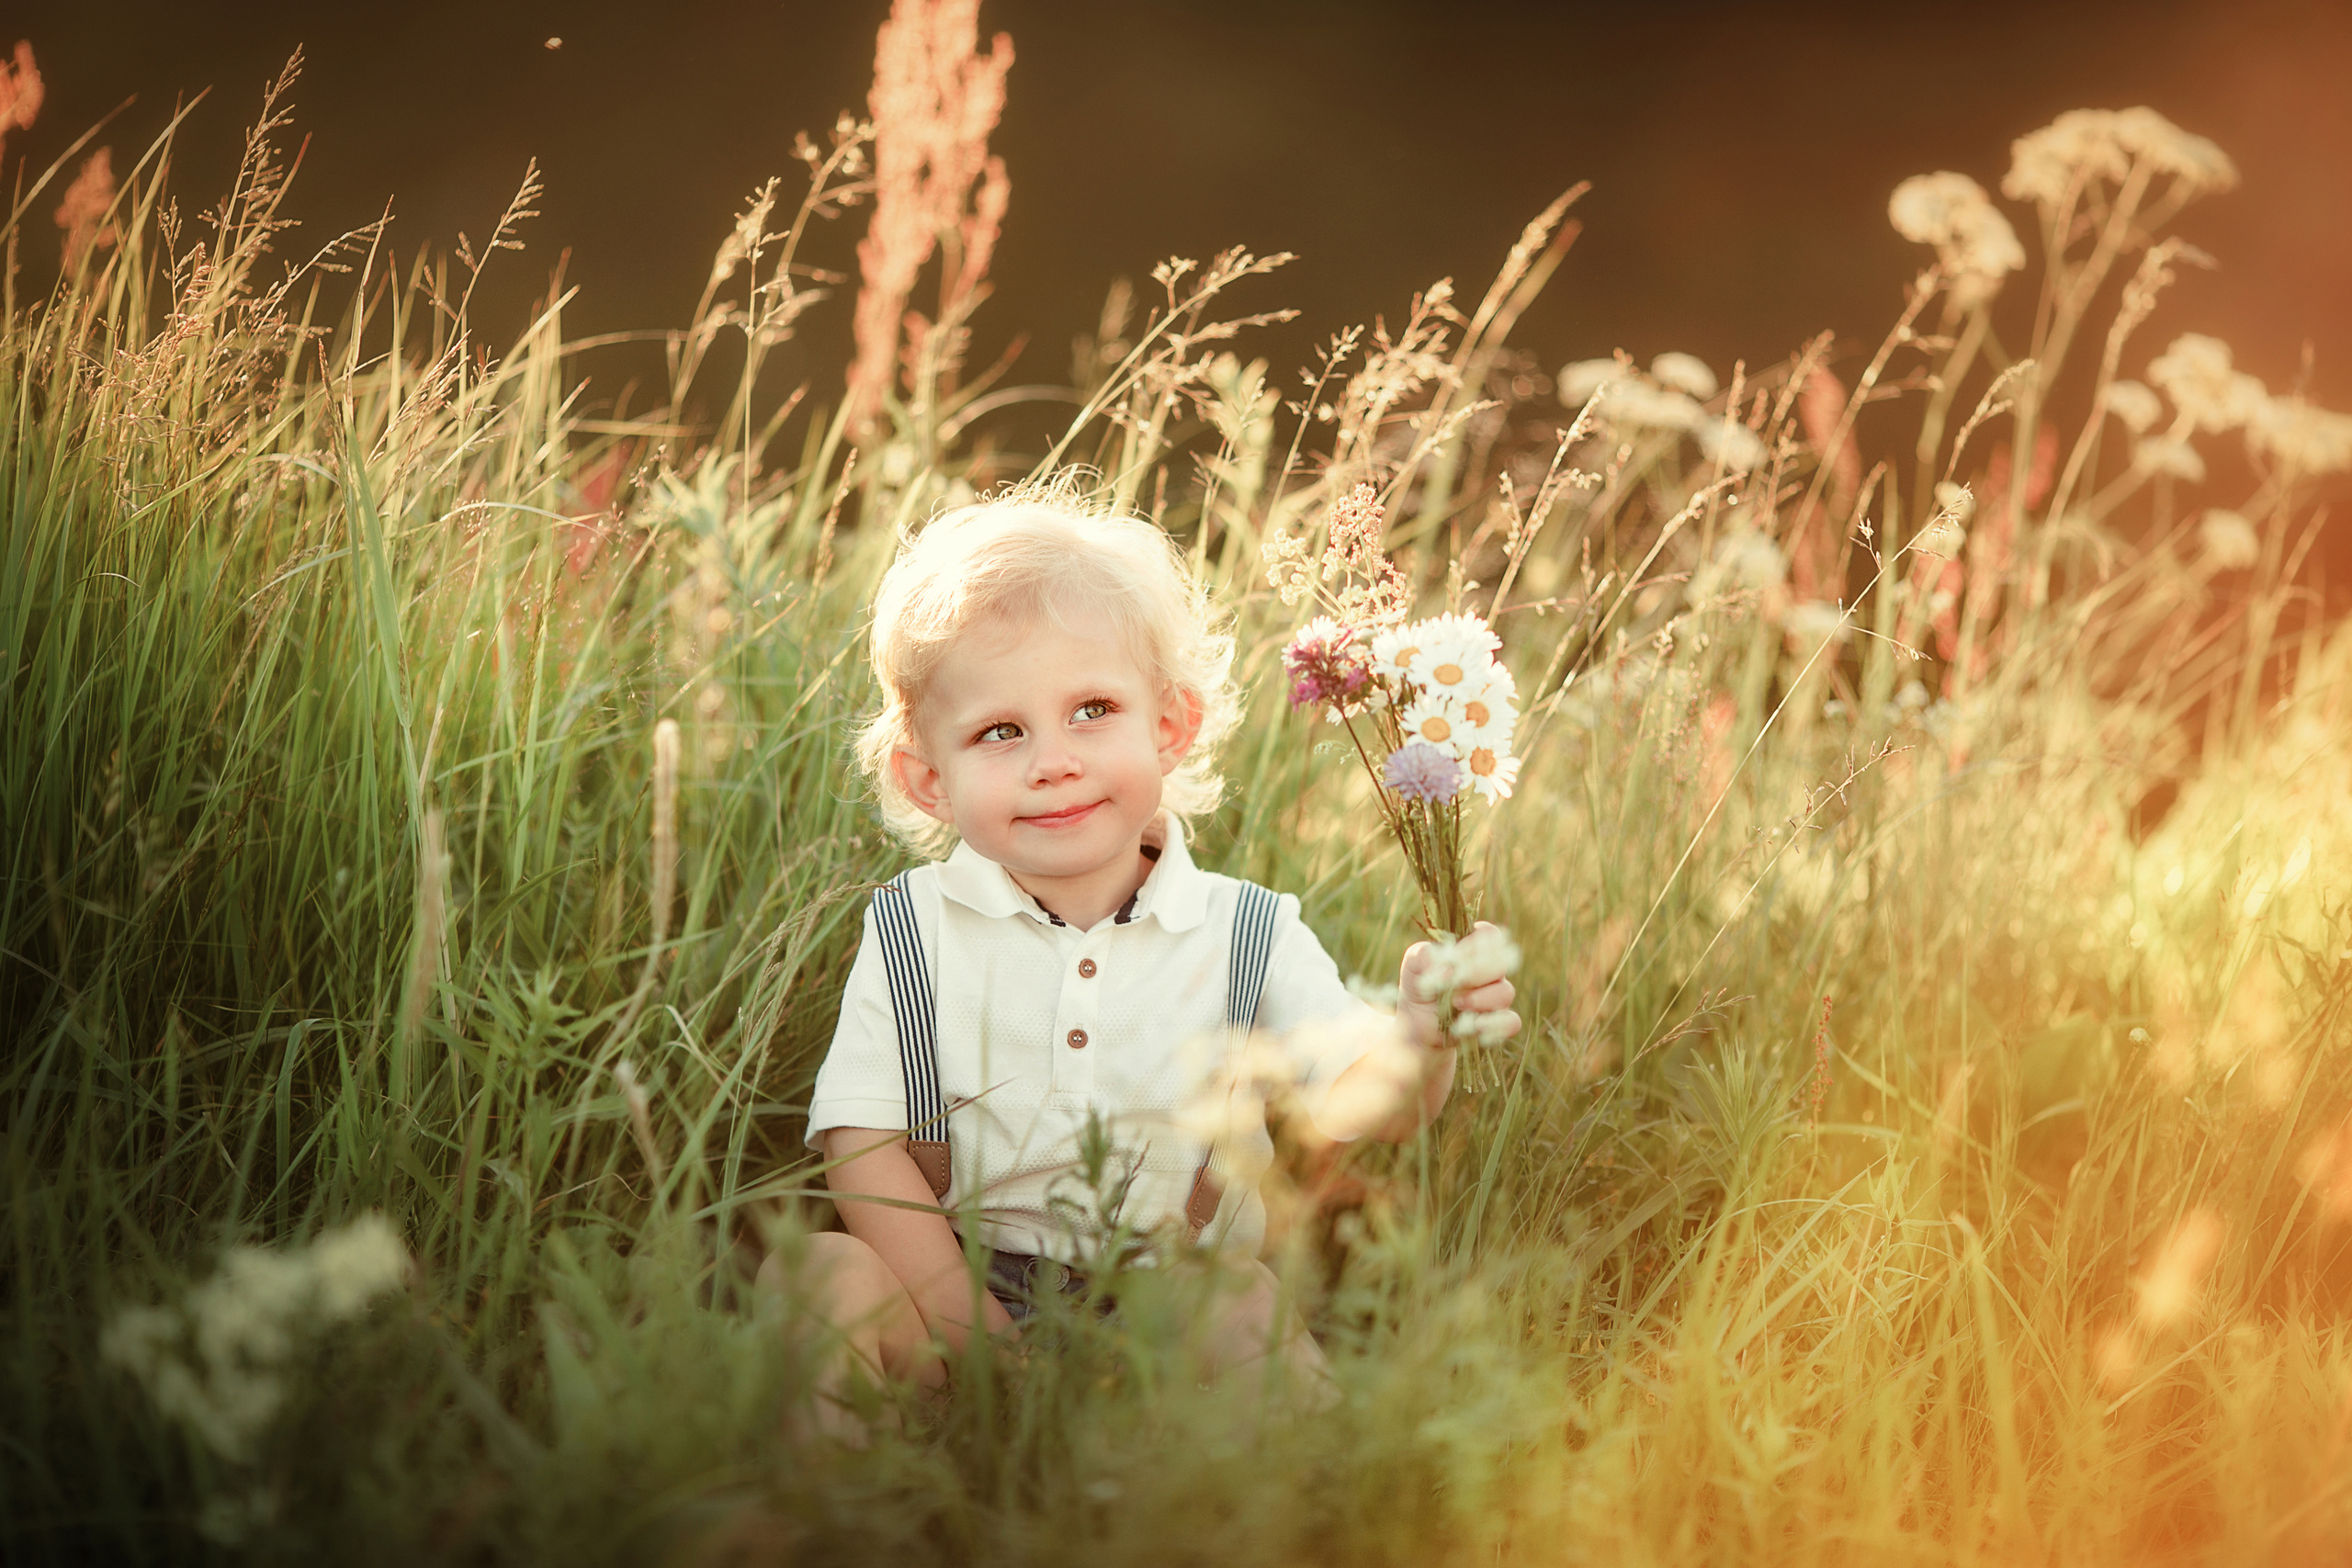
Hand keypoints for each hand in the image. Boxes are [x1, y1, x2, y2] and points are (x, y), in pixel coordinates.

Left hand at [1397, 920, 1520, 1053]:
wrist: (1418, 1024)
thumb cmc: (1419, 986)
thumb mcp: (1413, 965)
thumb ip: (1425, 955)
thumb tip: (1448, 968)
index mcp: (1473, 948)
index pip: (1489, 935)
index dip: (1474, 947)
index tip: (1452, 960)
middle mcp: (1489, 970)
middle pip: (1501, 962)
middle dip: (1476, 974)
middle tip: (1453, 983)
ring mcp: (1496, 996)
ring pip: (1506, 992)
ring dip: (1480, 1000)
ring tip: (1455, 1004)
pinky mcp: (1497, 1022)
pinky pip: (1511, 1021)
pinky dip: (1495, 1024)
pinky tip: (1475, 1025)